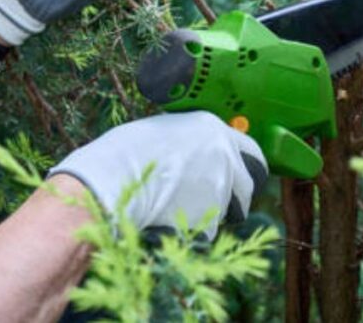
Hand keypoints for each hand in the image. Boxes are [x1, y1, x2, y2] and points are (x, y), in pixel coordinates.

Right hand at [48, 111, 267, 240]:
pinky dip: (191, 232)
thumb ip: (190, 141)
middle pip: (247, 186)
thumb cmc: (124, 151)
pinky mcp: (210, 221)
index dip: (245, 167)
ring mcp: (220, 190)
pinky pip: (205, 231)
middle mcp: (225, 157)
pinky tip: (167, 222)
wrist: (112, 180)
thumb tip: (194, 152)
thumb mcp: (163, 131)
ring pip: (225, 210)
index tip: (240, 176)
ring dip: (209, 214)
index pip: (251, 151)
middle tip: (214, 202)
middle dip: (236, 197)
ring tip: (175, 209)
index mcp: (213, 129)